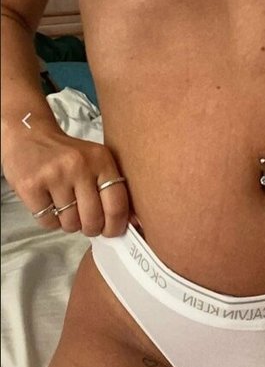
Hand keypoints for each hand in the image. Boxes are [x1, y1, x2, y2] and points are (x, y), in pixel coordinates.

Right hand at [2, 123, 129, 236]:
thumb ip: (113, 188)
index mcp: (101, 160)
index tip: (111, 231)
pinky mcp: (31, 186)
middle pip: (93, 219)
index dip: (116, 225)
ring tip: (65, 208)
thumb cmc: (67, 154)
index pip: (117, 204)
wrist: (29, 135)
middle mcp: (79, 166)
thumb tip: (134, 222)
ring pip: (70, 223)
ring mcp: (54, 175)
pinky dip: (50, 221)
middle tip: (87, 224)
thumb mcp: (96, 161)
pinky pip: (48, 222)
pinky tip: (49, 205)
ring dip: (69, 224)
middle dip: (91, 229)